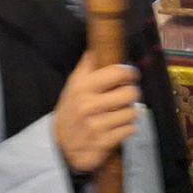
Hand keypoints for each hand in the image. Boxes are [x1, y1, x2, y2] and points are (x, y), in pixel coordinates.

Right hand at [54, 54, 139, 173]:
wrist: (60, 145)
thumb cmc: (71, 110)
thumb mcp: (73, 85)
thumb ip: (87, 66)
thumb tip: (99, 47)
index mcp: (82, 87)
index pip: (118, 72)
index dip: (129, 72)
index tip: (130, 75)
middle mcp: (89, 105)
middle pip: (131, 93)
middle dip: (131, 93)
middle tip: (125, 95)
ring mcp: (97, 125)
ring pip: (132, 112)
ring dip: (129, 112)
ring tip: (119, 112)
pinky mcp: (103, 142)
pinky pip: (130, 129)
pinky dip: (127, 128)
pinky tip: (117, 126)